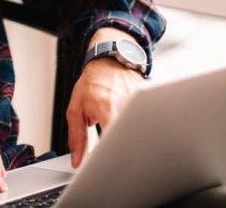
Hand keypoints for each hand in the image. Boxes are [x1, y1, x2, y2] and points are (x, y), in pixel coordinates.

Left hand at [66, 30, 146, 168]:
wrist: (109, 61)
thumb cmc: (92, 82)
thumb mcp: (76, 108)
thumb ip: (77, 136)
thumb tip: (78, 160)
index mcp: (107, 107)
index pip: (114, 139)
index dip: (113, 156)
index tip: (108, 165)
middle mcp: (127, 105)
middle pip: (131, 137)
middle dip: (124, 149)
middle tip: (116, 152)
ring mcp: (141, 103)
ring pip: (141, 130)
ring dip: (132, 137)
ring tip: (124, 132)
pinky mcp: (150, 102)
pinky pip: (146, 121)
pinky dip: (140, 127)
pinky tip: (133, 122)